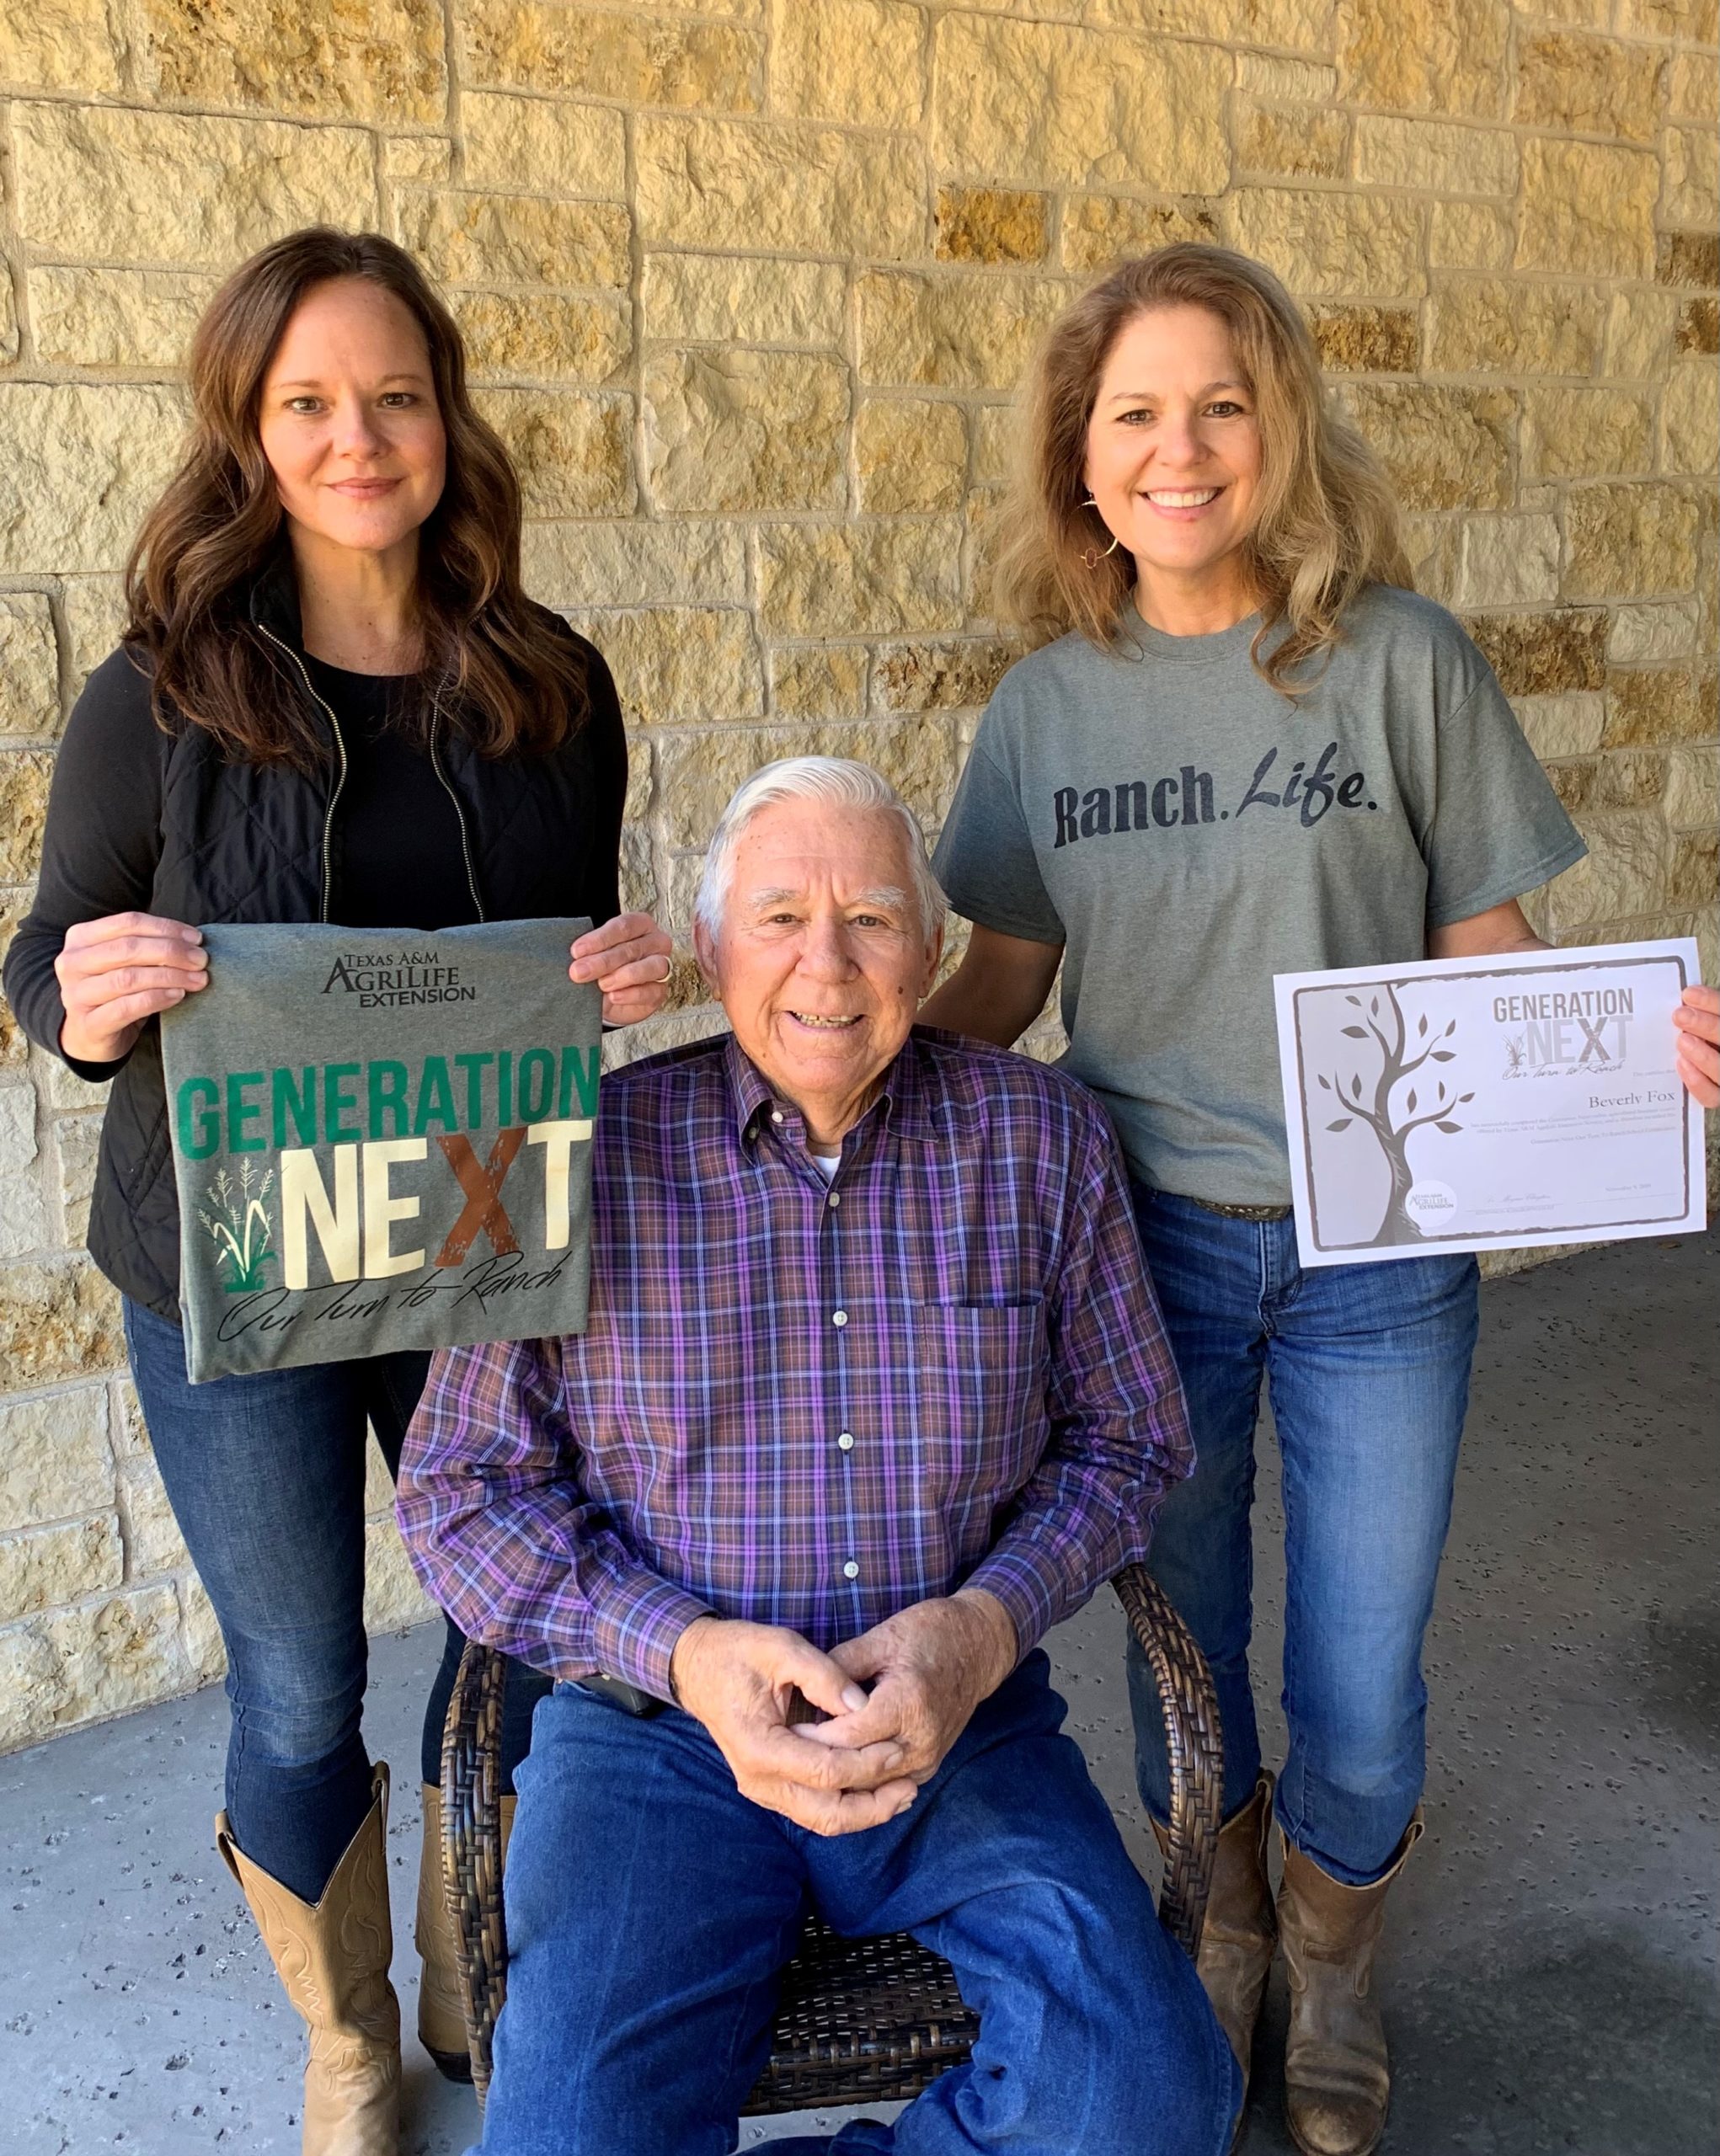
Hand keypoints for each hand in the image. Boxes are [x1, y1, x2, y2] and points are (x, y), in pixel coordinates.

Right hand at [55, 911, 207, 1064]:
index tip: (196, 939)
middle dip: (172, 952)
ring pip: (128, 978)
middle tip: (201, 960)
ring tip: (197, 979)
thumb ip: (148, 946)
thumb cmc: (114, 991)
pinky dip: (157, 999)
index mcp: (80, 938)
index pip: (127, 923)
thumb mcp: (124, 962)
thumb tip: (192, 942)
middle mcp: (72, 963)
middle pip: (128, 949)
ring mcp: (76, 995)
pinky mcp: (88, 1024)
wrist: (90, 1035)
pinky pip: (126, 1007)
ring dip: (170, 976)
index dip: (166, 928)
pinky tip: (178, 996)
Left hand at [570, 912, 672, 1026]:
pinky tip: (613, 996)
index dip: (599, 939)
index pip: (623, 927)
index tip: (576, 951)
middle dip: (602, 961)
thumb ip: (588, 953)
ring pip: (649, 967)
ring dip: (621, 976)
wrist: (610, 996)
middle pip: (631, 949)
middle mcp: (656, 942)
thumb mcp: (594, 954)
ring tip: (601, 984)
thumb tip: (575, 957)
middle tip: (579, 971)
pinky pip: (650, 991)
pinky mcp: (660, 991)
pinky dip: (631, 994)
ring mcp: (662, 967)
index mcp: (640, 924)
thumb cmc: (604, 966)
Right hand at [668, 1616, 919, 1835]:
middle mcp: (758, 1779)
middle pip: (827, 1813)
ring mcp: (762, 1789)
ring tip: (903, 1794)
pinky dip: (847, 1807)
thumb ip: (823, 1675)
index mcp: (759, 1746)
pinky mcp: (770, 1788)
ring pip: (822, 1820)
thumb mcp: (780, 1647)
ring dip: (865, 1813)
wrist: (698, 1667)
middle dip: (874, 1804)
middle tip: (911, 1785)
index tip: (899, 1747)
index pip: (825, 1770)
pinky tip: (876, 1792)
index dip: (867, 1763)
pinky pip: (813, 1811)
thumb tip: (862, 1705)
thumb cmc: (737, 1652)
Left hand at [805, 1590, 1016, 1787]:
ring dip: (836, 1780)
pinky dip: (858, 1783)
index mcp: (907, 1704)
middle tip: (784, 1757)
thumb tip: (804, 1692)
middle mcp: (921, 1739)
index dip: (813, 1738)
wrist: (977, 1648)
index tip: (784, 1733)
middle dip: (819, 1765)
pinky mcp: (928, 1766)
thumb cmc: (930, 1634)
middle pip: (859, 1771)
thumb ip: (841, 1667)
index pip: (849, 1736)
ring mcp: (928, 1758)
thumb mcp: (882, 1637)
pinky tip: (830, 1773)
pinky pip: (886, 1787)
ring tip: (800, 1768)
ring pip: (871, 1788)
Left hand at [1674, 983, 1718, 1108]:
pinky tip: (1681, 1064)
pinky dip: (1697, 1082)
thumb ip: (1700, 1011)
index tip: (1688, 994)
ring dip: (1703, 1055)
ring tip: (1682, 1040)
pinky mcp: (1718, 1096)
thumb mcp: (1702, 1020)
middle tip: (1680, 1015)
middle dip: (1706, 1026)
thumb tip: (1684, 998)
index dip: (1712, 1003)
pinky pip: (1712, 1095)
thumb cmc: (1699, 1038)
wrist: (1700, 1072)